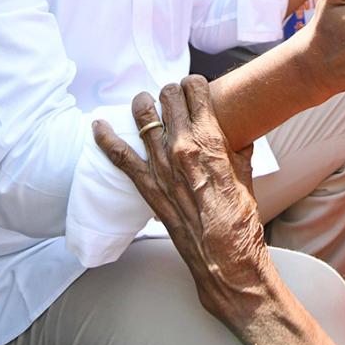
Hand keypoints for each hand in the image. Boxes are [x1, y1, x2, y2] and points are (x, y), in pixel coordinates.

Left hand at [93, 77, 269, 331]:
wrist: (225, 260)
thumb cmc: (242, 220)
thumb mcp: (246, 177)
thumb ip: (239, 152)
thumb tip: (239, 137)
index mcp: (211, 141)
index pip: (196, 93)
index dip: (194, 84)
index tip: (194, 85)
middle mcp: (183, 148)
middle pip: (169, 100)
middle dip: (171, 92)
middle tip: (173, 95)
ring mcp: (161, 168)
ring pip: (144, 120)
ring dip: (143, 105)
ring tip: (143, 100)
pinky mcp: (147, 189)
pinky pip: (120, 157)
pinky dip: (106, 139)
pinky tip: (98, 125)